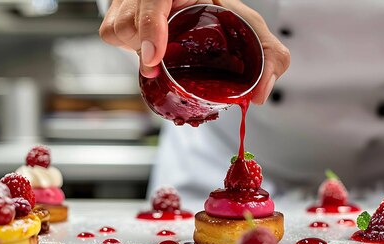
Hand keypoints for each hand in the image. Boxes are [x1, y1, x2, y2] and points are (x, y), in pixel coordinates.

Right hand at [99, 0, 289, 103]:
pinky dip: (128, 47)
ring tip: (160, 50)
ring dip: (137, 48)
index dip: (150, 24)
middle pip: (129, 18)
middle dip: (139, 44)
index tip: (154, 57)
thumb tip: (260, 95)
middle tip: (154, 68)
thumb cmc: (227, 19)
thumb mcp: (252, 30)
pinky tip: (148, 47)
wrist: (206, 13)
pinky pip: (111, 33)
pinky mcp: (120, 12)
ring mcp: (133, 1)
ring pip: (118, 28)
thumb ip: (271, 56)